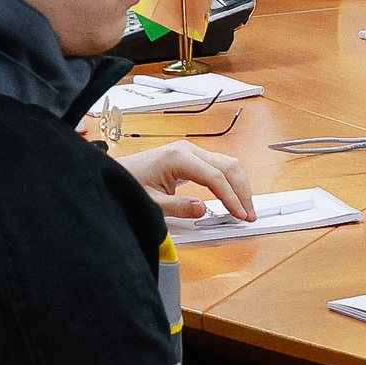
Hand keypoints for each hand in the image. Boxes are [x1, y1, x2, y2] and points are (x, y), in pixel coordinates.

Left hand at [122, 141, 255, 219]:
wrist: (116, 173)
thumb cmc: (129, 184)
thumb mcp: (151, 201)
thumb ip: (177, 206)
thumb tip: (202, 210)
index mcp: (179, 157)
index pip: (215, 177)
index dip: (231, 198)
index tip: (240, 215)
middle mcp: (188, 149)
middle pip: (229, 167)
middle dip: (242, 191)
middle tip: (249, 214)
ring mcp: (192, 151)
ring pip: (228, 164)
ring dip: (240, 185)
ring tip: (245, 208)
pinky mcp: (193, 156)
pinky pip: (220, 165)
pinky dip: (231, 181)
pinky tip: (234, 196)